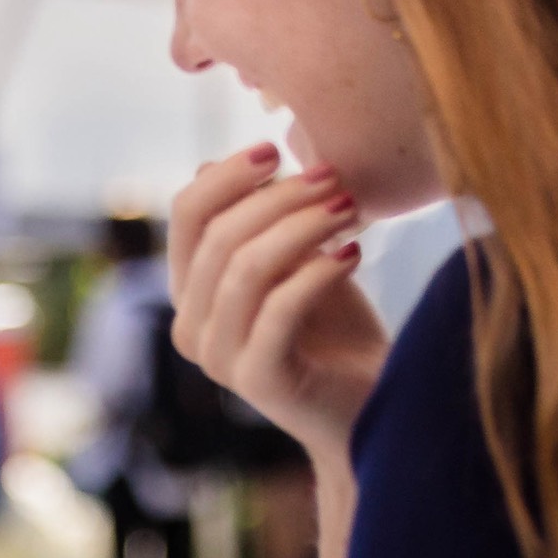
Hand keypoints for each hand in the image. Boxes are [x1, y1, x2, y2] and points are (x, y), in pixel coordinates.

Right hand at [167, 144, 389, 460]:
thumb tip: (208, 164)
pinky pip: (279, 308)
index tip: (277, 149)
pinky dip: (319, 271)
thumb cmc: (335, 332)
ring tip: (350, 209)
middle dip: (280, 196)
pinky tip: (354, 253)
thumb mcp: (296, 261)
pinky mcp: (257, 381)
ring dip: (303, 226)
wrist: (370, 408)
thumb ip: (257, 223)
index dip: (228, 176)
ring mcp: (219, 359)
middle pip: (219, 237)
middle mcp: (193, 328)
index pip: (187, 217)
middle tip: (335, 178)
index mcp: (192, 294)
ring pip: (246, 268)